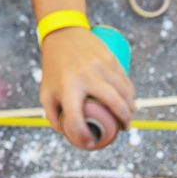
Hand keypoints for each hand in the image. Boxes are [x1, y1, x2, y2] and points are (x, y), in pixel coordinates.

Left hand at [38, 27, 135, 149]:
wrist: (62, 34)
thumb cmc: (53, 68)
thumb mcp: (46, 91)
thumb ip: (53, 115)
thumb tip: (69, 135)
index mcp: (67, 86)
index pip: (76, 116)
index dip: (83, 134)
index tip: (90, 143)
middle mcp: (86, 76)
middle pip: (114, 104)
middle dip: (123, 120)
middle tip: (123, 129)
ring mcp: (101, 66)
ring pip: (125, 92)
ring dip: (131, 108)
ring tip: (127, 117)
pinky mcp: (111, 59)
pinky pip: (126, 81)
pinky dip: (131, 94)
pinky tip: (129, 102)